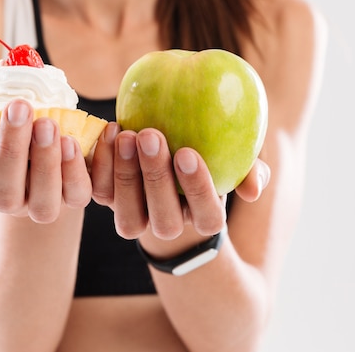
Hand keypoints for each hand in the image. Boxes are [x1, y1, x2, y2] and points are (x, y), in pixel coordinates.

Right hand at [0, 99, 91, 222]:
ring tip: (47, 123)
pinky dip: (73, 170)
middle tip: (18, 108)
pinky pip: (76, 194)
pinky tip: (70, 141)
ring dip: (44, 162)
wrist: (49, 127)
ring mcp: (42, 203)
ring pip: (42, 204)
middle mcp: (10, 202)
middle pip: (4, 197)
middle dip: (10, 151)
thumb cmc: (9, 121)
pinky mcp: (74, 197)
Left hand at [90, 123, 269, 239]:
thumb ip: (251, 169)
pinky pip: (101, 192)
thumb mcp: (234, 157)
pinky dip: (102, 165)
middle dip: (157, 178)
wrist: (167, 146)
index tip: (188, 152)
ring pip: (128, 216)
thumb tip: (253, 190)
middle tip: (151, 136)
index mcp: (204, 216)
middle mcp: (169, 223)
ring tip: (127, 135)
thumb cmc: (209, 150)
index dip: (198, 189)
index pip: (207, 217)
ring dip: (126, 176)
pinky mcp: (109, 200)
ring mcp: (137, 216)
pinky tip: (111, 131)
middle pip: (165, 220)